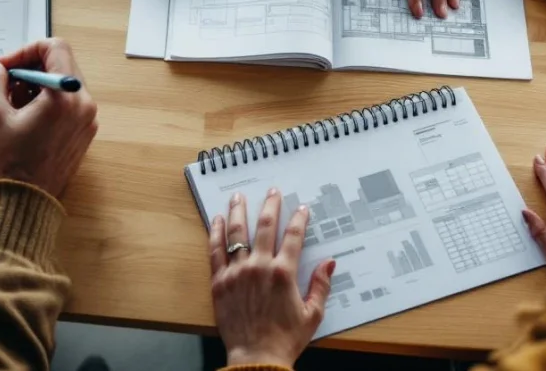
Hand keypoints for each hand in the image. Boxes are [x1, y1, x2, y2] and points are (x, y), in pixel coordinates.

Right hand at [0, 38, 97, 197]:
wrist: (26, 203)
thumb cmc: (11, 163)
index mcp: (64, 96)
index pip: (54, 48)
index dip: (26, 51)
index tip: (5, 66)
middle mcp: (83, 104)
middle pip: (60, 64)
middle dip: (28, 68)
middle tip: (3, 82)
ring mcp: (88, 119)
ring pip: (63, 83)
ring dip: (36, 85)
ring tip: (10, 103)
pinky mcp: (85, 132)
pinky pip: (68, 102)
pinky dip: (47, 100)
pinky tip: (24, 116)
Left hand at [209, 189, 333, 368]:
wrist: (257, 356)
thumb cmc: (285, 339)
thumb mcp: (312, 314)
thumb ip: (321, 285)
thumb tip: (330, 263)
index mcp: (283, 273)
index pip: (293, 236)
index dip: (299, 219)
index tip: (302, 208)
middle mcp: (259, 266)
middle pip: (264, 226)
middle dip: (270, 205)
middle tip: (272, 191)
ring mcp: (236, 272)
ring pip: (236, 233)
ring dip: (238, 212)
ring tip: (238, 197)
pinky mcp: (219, 281)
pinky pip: (215, 251)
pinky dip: (215, 233)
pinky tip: (216, 219)